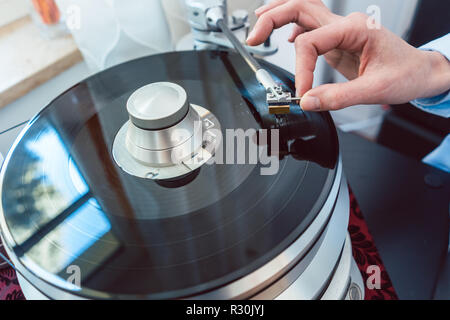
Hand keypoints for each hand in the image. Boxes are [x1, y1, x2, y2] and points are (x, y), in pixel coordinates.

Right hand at [247, 1, 449, 110]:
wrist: (421, 72)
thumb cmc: (406, 74)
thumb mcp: (375, 90)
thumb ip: (338, 97)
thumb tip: (307, 101)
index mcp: (354, 29)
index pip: (310, 42)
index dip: (300, 70)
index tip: (302, 93)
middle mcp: (345, 24)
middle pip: (299, 6)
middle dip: (272, 19)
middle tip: (253, 38)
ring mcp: (340, 30)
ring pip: (302, 9)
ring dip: (278, 14)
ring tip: (258, 26)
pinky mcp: (337, 41)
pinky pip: (309, 26)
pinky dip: (291, 27)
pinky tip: (283, 37)